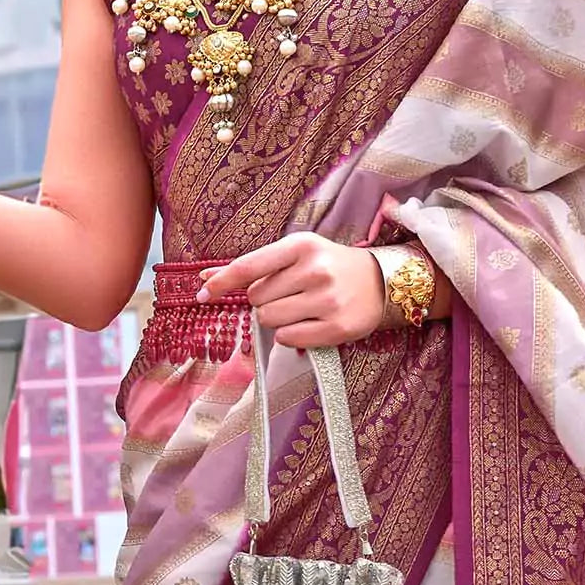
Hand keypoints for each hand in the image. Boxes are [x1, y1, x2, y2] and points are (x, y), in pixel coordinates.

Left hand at [196, 232, 384, 348]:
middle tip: (288, 293)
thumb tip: (204, 278)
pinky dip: (289, 335)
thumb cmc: (328, 265)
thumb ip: (252, 266)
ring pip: (269, 320)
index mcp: (300, 246)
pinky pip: (288, 338)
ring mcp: (328, 300)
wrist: (381, 281)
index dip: (221, 282)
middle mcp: (314, 271)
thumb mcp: (295, 253)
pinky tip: (308, 323)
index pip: (248, 267)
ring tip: (299, 308)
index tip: (203, 293)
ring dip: (275, 319)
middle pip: (256, 299)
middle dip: (264, 300)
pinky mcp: (338, 328)